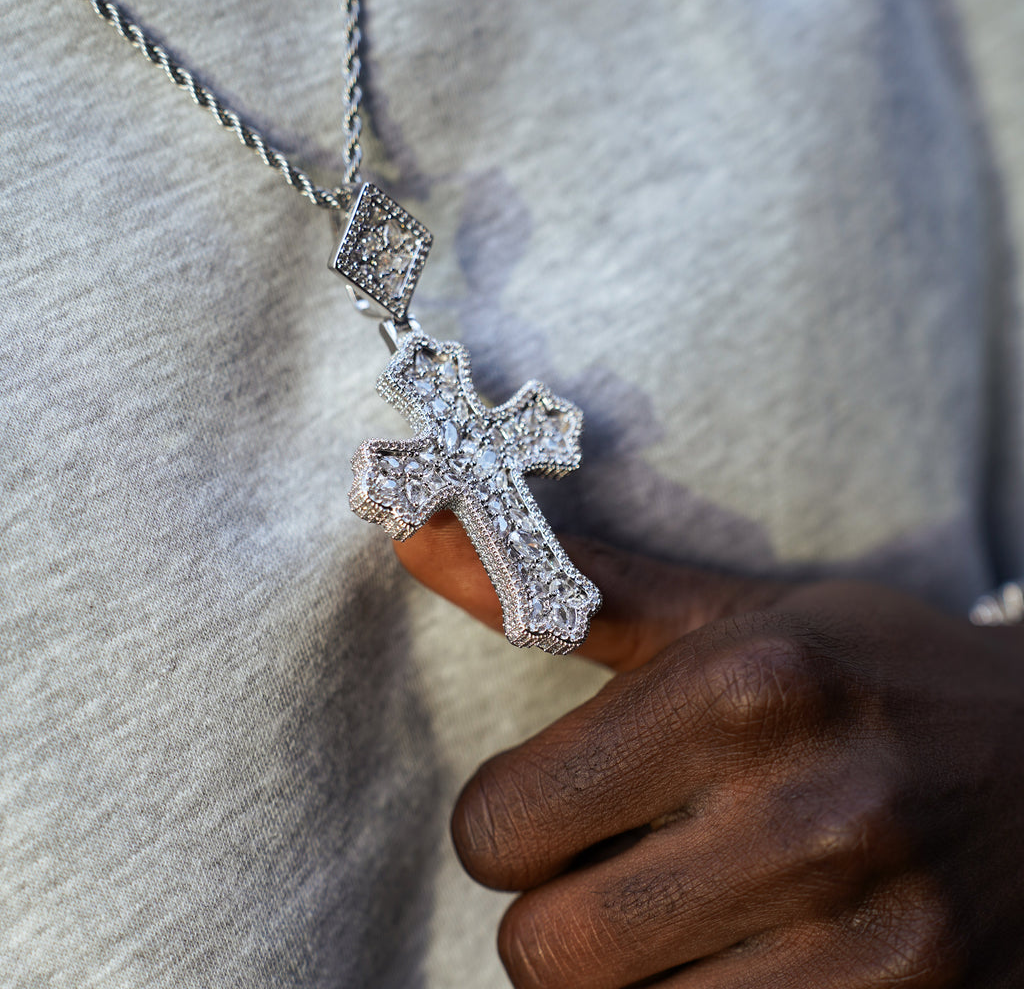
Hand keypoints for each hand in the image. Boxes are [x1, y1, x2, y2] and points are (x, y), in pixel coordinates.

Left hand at [396, 514, 1023, 987]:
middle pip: (547, 955)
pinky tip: (754, 954)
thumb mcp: (730, 619)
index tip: (551, 811)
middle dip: (554, 919)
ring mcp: (878, 944)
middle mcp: (810, 816)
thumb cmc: (868, 678)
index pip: (500, 826)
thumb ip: (569, 588)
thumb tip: (409, 533)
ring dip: (631, 978)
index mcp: (740, 689)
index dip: (503, 828)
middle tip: (615, 871)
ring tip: (693, 912)